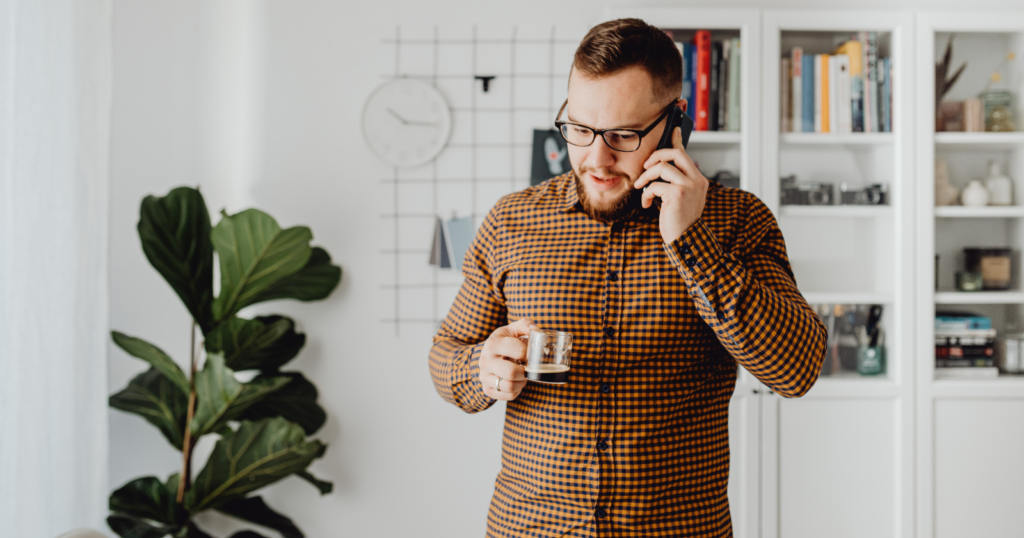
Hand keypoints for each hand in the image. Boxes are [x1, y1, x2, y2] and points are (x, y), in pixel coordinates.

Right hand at [479, 317, 536, 400]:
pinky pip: (508, 396)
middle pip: (511, 372)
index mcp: (493, 343)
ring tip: (522, 374)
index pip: (519, 351)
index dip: (530, 353)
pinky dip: (517, 390)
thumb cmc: (504, 341)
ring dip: (522, 382)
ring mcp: (484, 377)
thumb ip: (526, 324)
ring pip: (509, 387)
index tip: (530, 354)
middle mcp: (485, 361)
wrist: (487, 354)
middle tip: (527, 366)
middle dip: (525, 371)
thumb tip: (537, 331)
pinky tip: (516, 381)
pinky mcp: (487, 390)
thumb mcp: (512, 329)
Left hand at [633, 126, 709, 243]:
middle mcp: (697, 180)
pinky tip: (646, 204)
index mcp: (699, 180)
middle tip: (645, 166)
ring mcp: (689, 186)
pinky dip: (646, 194)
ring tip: (640, 187)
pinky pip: (655, 185)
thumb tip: (659, 169)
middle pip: (675, 153)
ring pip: (662, 167)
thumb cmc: (679, 221)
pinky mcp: (678, 193)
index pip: (686, 154)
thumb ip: (676, 183)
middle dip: (656, 156)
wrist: (686, 240)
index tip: (672, 130)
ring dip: (646, 177)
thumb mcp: (680, 199)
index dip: (678, 140)